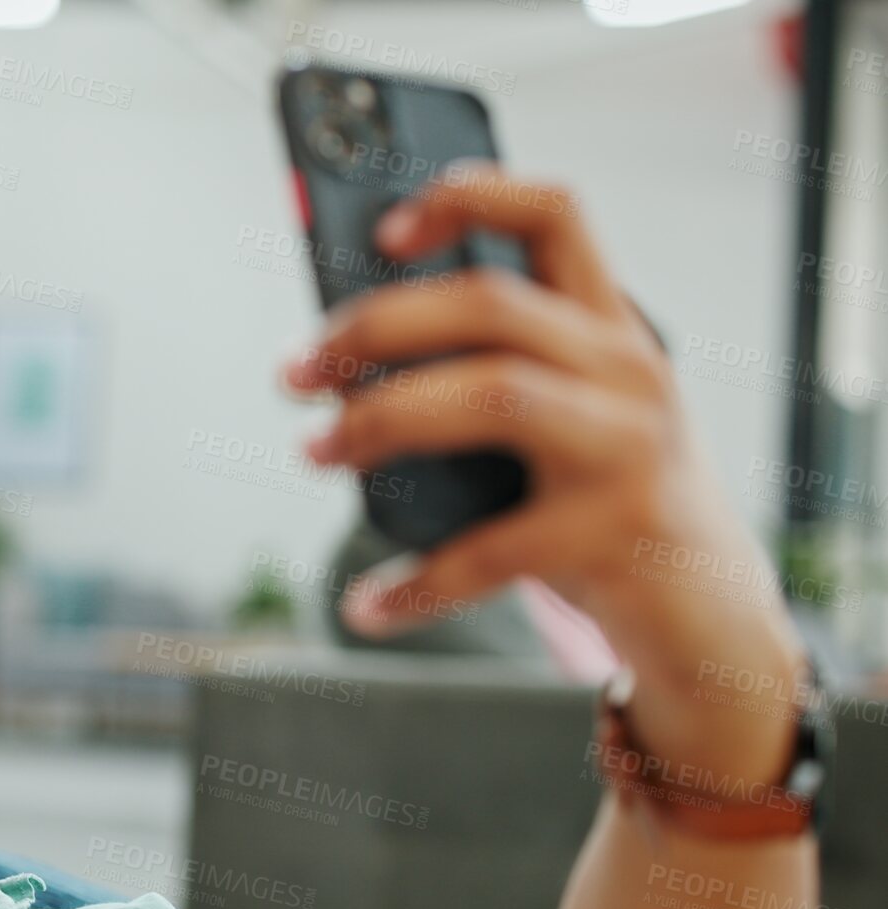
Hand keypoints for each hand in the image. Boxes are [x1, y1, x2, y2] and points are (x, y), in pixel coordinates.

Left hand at [286, 166, 804, 777]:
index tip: (383, 230)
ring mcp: (630, 448)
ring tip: (314, 453)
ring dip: (380, 419)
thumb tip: (339, 361)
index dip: (469, 196)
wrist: (711, 614)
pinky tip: (365, 605)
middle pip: (491, 302)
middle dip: (374, 326)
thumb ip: (487, 375)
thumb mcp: (566, 419)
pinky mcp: (616, 533)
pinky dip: (416, 583)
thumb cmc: (603, 502)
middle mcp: (628, 372)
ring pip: (493, 393)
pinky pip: (492, 551)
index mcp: (609, 328)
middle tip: (294, 373)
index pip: (553, 214)